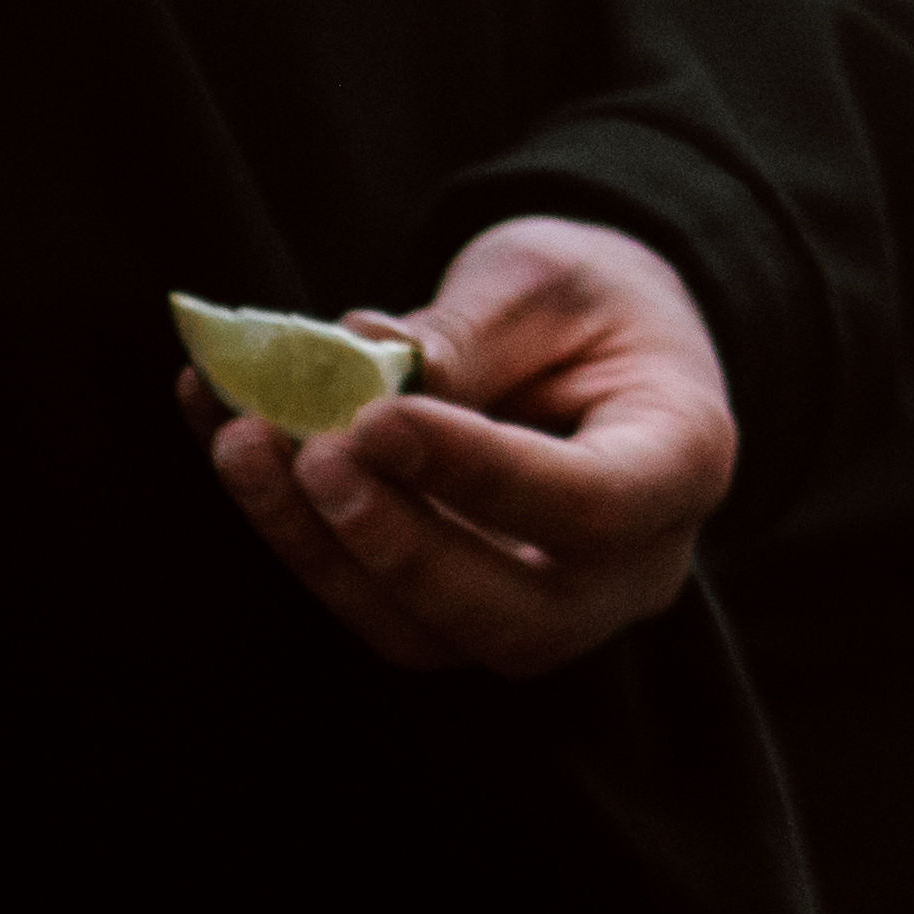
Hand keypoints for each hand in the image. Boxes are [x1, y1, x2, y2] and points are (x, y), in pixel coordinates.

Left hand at [195, 212, 737, 677]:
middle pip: (515, 619)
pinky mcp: (460, 618)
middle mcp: (628, 570)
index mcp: (683, 463)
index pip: (592, 505)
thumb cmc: (590, 300)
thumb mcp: (546, 278)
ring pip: (427, 635)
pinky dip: (295, 537)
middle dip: (397, 548)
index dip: (480, 474)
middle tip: (310, 456)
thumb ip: (467, 329)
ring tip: (243, 443)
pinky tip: (230, 443)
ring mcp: (544, 610)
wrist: (600, 342)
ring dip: (322, 550)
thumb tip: (358, 358)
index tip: (375, 417)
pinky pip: (373, 607)